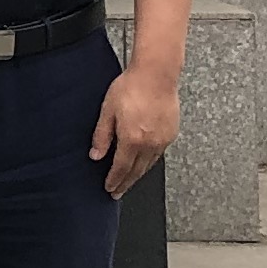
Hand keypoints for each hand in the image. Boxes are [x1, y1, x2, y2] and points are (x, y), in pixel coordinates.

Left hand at [93, 53, 180, 195]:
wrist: (156, 75)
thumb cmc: (131, 87)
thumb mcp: (108, 110)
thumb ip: (102, 135)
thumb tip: (95, 155)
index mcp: (132, 139)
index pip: (121, 168)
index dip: (114, 180)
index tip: (109, 189)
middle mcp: (150, 143)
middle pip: (136, 171)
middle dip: (126, 183)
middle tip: (118, 192)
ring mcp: (162, 140)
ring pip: (149, 165)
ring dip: (138, 175)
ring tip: (129, 181)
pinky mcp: (171, 134)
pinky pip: (158, 155)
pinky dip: (149, 162)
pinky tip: (143, 163)